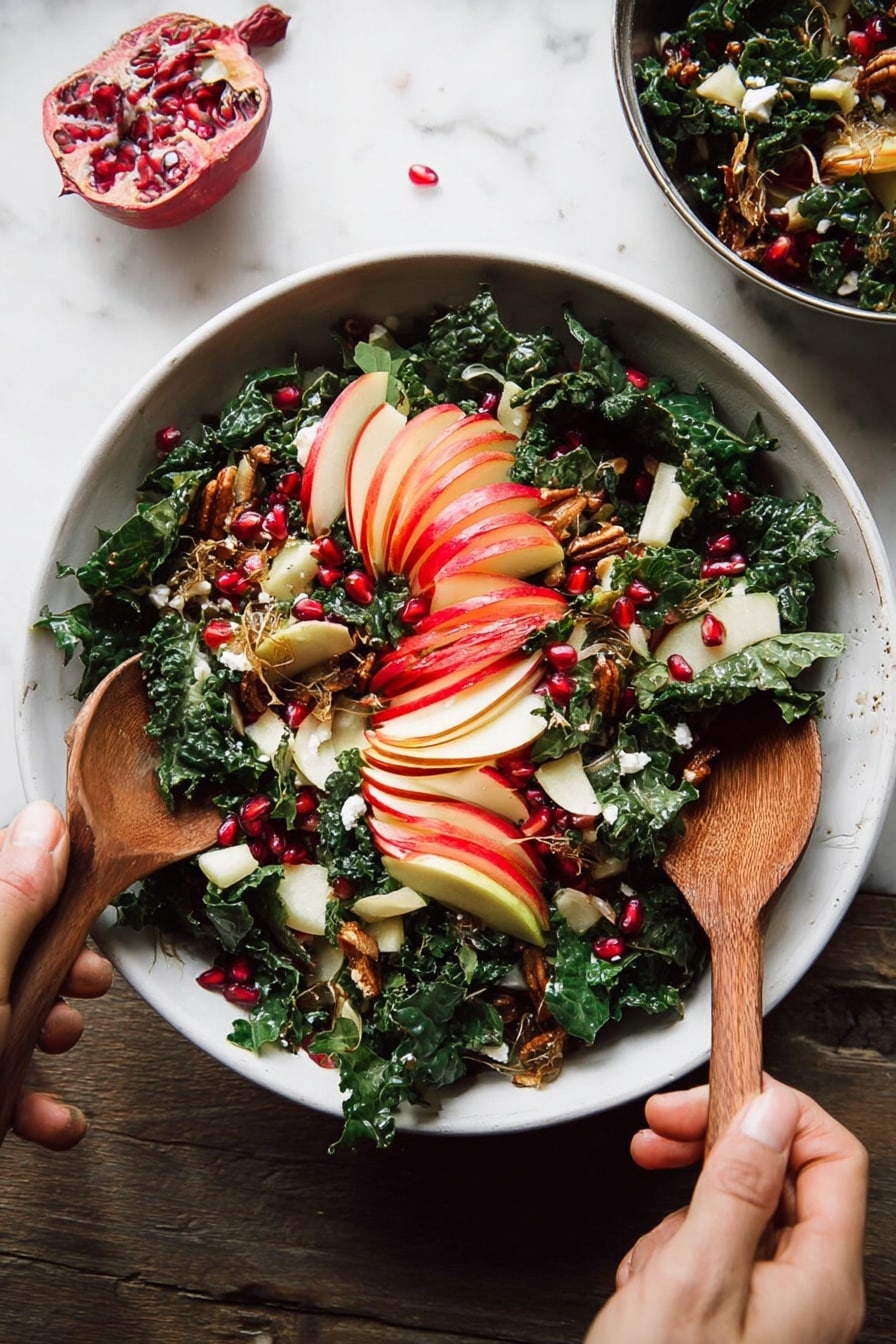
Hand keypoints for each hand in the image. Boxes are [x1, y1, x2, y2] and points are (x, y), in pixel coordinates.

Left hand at [0, 800, 112, 1148]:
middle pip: (7, 938)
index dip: (38, 871)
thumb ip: (10, 897)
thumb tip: (43, 826)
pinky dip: (32, 1097)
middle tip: (81, 975)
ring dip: (49, 1028)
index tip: (80, 888)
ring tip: (60, 1040)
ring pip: (3, 1004)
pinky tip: (46, 1115)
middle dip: (55, 959)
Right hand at [584, 1077, 867, 1343]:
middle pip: (780, 1179)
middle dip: (712, 1149)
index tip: (712, 1094)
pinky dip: (671, 1257)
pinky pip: (713, 1259)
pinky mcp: (739, 1328)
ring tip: (647, 1261)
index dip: (773, 1110)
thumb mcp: (694, 1278)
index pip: (830, 1155)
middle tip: (658, 1131)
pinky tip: (645, 1289)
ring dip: (680, 1217)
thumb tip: (772, 1110)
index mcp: (822, 1279)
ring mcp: (776, 1315)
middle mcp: (811, 1295)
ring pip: (737, 1216)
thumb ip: (738, 1186)